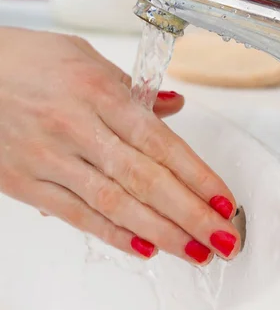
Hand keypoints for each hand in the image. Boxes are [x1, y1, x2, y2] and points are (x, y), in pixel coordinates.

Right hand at [0, 28, 238, 263]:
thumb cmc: (29, 60)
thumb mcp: (85, 59)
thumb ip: (132, 89)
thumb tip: (174, 107)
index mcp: (98, 91)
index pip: (159, 141)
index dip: (196, 174)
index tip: (224, 199)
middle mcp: (77, 127)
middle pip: (144, 178)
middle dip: (190, 213)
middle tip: (223, 237)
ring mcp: (49, 158)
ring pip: (114, 203)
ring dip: (160, 231)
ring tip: (194, 250)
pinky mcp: (25, 182)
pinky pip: (75, 215)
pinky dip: (112, 234)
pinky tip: (143, 248)